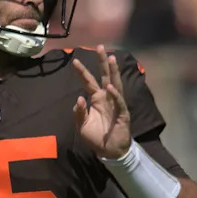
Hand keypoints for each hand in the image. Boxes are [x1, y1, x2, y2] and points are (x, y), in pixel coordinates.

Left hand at [72, 45, 131, 159]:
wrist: (109, 151)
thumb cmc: (96, 136)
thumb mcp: (82, 125)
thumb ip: (79, 113)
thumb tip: (79, 98)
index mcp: (96, 99)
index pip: (89, 81)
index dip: (82, 72)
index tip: (74, 61)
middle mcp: (106, 97)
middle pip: (104, 76)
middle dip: (102, 62)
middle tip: (99, 46)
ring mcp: (115, 104)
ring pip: (115, 83)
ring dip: (113, 71)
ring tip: (111, 58)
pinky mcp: (122, 113)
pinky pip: (119, 102)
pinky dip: (115, 94)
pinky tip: (110, 87)